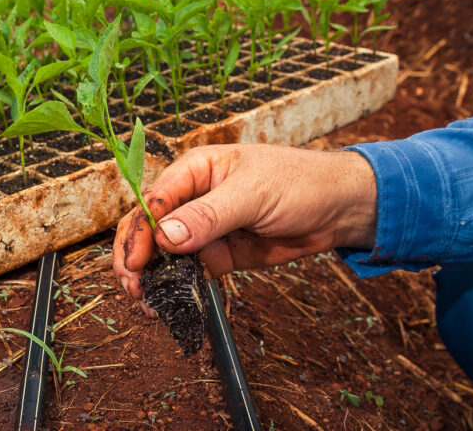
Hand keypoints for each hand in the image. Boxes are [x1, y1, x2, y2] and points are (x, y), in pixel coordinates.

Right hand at [112, 144, 377, 299]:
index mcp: (195, 170)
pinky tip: (169, 303)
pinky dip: (177, 287)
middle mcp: (193, 198)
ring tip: (147, 302)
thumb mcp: (253, 194)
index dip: (140, 232)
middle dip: (135, 257)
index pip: (154, 200)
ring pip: (165, 254)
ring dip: (152, 277)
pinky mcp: (219, 254)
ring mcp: (205, 229)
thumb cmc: (299, 182)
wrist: (338, 209)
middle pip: (149, 228)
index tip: (136, 262)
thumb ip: (208, 215)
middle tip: (134, 288)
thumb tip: (165, 235)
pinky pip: (190, 271)